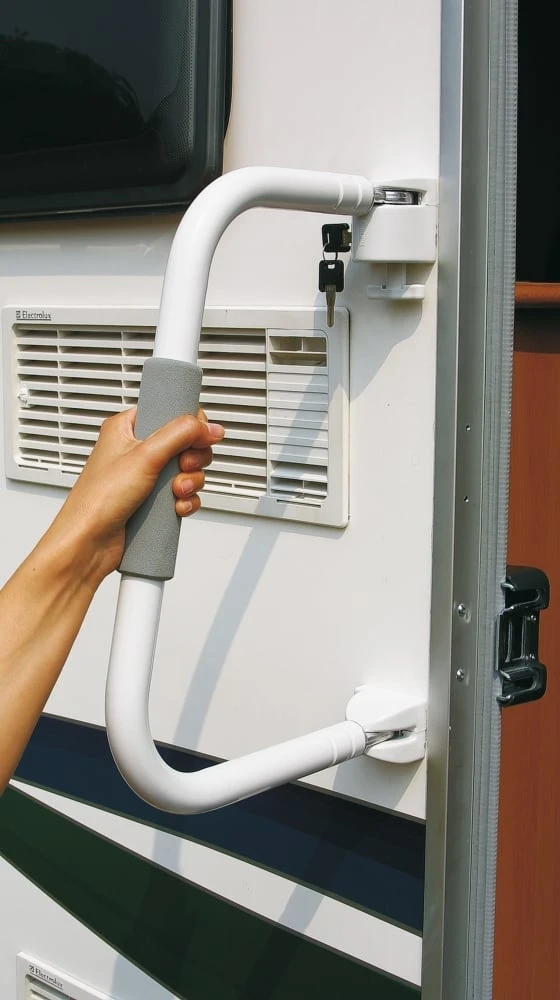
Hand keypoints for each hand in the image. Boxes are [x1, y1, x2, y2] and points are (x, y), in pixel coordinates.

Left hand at [47, 408, 223, 583]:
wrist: (89, 544)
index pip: (170, 412)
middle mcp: (137, 450)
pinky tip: (177, 507)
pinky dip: (185, 500)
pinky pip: (182, 494)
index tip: (200, 438)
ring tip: (176, 492)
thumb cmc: (98, 500)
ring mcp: (145, 476)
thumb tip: (208, 426)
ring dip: (190, 482)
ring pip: (186, 470)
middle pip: (185, 443)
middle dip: (192, 459)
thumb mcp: (144, 457)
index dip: (189, 425)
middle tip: (183, 467)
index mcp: (128, 429)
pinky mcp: (152, 500)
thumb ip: (180, 435)